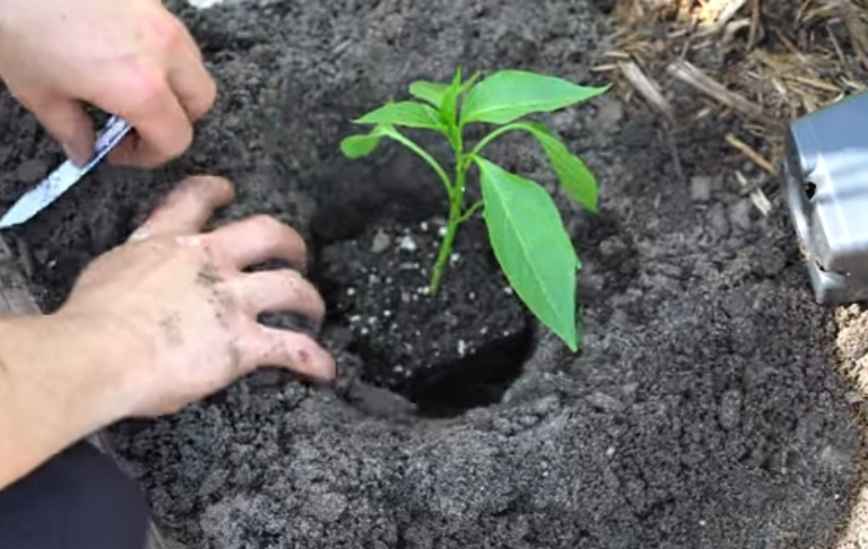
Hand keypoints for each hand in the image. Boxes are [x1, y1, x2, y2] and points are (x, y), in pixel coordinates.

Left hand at [0, 0, 214, 166]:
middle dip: (176, 120)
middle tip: (135, 125)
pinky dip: (163, 58)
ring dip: (174, 87)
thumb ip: (69, 129)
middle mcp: (164, 54)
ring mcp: (163, 21)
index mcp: (140, 88)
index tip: (121, 152)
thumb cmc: (19, 21)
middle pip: (200, 102)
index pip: (175, 138)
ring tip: (131, 89)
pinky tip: (123, 58)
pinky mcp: (151, 1)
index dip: (151, 155)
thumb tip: (83, 149)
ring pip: (194, 68)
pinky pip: (175, 39)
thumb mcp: (37, 90)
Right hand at [60, 176, 334, 416]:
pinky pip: (292, 348)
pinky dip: (315, 359)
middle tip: (296, 255)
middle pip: (266, 233)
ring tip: (315, 311)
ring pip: (290, 286)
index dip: (216, 190)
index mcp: (169, 243)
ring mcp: (232, 300)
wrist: (97, 353)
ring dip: (310, 299)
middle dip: (289, 242)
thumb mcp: (108, 272)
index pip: (195, 200)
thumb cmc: (89, 321)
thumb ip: (137, 268)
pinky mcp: (244, 342)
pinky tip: (325, 370)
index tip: (228, 191)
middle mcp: (209, 262)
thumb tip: (142, 283)